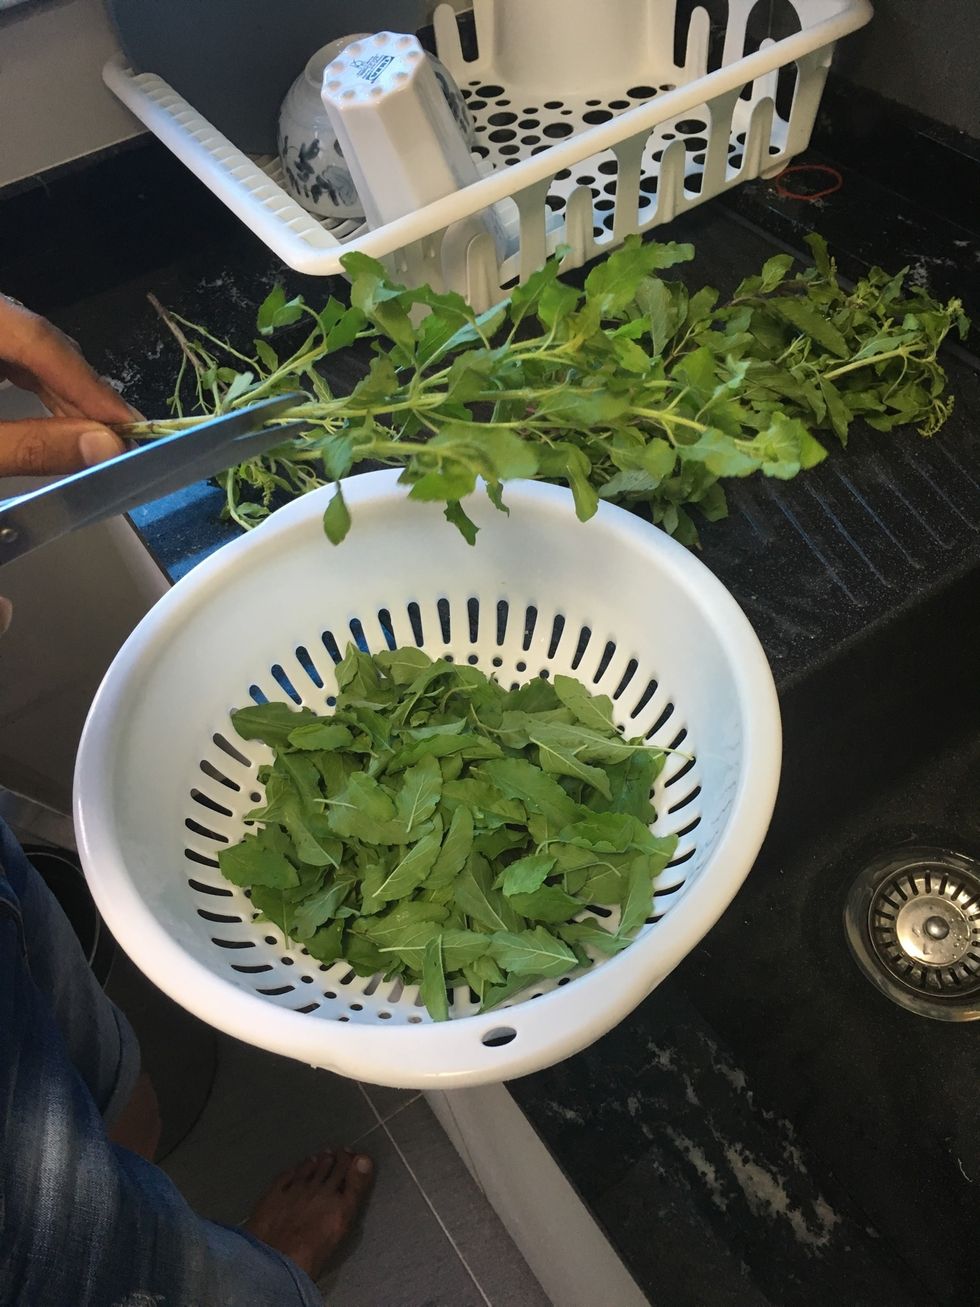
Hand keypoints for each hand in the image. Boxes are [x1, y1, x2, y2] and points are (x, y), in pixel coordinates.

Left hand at [0, 294, 133, 476]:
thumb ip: (30, 446)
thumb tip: (105, 448)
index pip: (40, 341)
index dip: (89, 384)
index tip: (130, 425)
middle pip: (38, 342)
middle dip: (81, 392)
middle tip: (121, 438)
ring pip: (28, 351)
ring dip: (63, 395)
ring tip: (96, 437)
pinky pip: (11, 358)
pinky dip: (37, 390)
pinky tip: (59, 420)